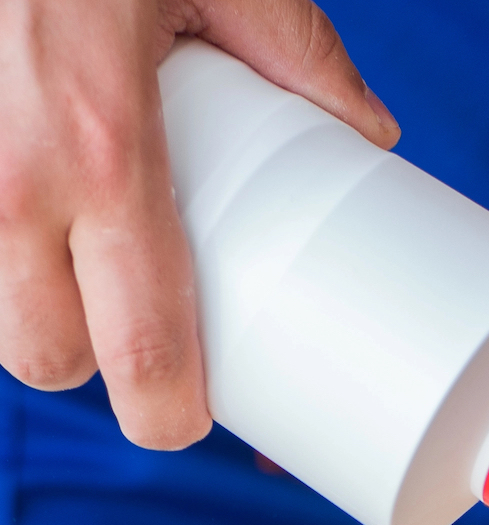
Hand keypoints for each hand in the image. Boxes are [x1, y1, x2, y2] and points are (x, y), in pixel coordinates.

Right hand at [0, 0, 399, 448]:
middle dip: (95, 366)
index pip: (134, 336)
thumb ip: (303, 57)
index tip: (188, 422)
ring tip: (95, 279)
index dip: (162, 405)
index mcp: (101, 149)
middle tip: (151, 334)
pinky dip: (0, 261)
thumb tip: (370, 136)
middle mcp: (7, 177)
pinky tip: (40, 233)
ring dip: (38, 316)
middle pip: (42, 354)